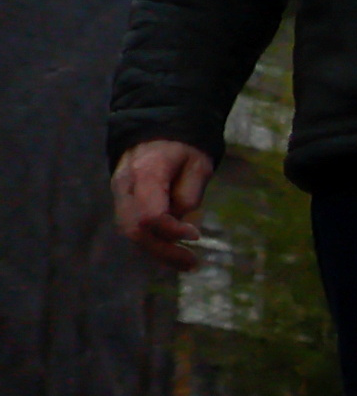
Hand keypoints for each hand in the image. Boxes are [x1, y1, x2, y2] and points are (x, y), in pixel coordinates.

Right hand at [111, 140, 212, 272]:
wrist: (154, 132)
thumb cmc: (182, 148)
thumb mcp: (198, 163)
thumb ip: (190, 192)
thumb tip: (181, 220)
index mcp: (146, 173)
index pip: (149, 214)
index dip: (171, 231)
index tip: (195, 236)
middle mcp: (125, 186)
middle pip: (134, 228)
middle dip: (163, 250)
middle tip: (192, 263)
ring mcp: (119, 194)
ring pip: (129, 231)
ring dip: (157, 251)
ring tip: (187, 263)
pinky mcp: (122, 201)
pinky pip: (132, 227)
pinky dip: (151, 242)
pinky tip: (174, 253)